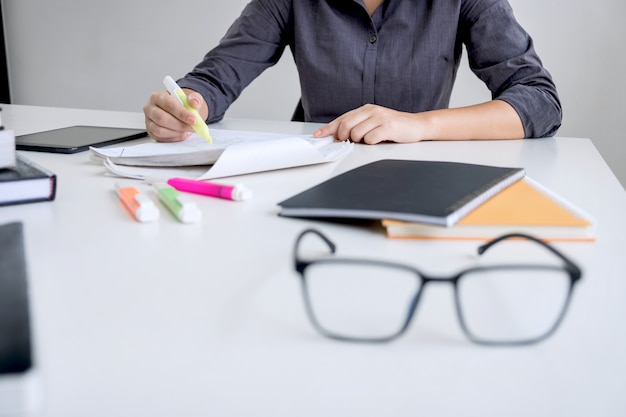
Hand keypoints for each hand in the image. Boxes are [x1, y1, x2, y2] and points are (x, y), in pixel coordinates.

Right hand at [143, 89, 207, 142]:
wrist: (179, 112)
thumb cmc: (182, 104)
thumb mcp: (191, 98)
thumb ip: (195, 98)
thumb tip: (194, 102)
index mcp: (158, 97)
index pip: (168, 105)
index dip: (181, 113)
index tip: (193, 120)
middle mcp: (150, 108)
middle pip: (162, 119)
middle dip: (180, 125)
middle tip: (193, 127)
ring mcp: (149, 121)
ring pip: (160, 130)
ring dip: (177, 132)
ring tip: (187, 130)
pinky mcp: (151, 132)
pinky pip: (161, 138)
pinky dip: (174, 138)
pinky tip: (182, 133)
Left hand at [313, 104, 427, 143]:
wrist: (416, 125)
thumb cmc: (393, 126)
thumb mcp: (373, 122)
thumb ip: (357, 125)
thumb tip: (337, 135)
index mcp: (365, 109)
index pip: (342, 119)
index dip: (328, 128)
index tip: (318, 136)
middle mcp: (371, 111)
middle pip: (346, 126)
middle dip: (343, 137)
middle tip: (350, 141)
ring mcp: (380, 118)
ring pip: (356, 134)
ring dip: (360, 141)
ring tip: (370, 139)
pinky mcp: (388, 126)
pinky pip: (370, 139)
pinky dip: (371, 143)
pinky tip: (379, 139)